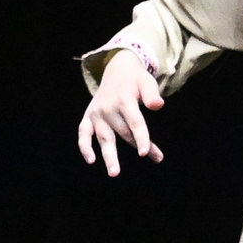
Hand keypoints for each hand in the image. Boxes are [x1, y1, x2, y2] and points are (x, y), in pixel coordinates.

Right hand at [76, 49, 165, 175]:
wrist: (117, 69)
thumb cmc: (136, 80)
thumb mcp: (147, 81)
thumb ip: (152, 94)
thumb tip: (158, 105)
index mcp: (124, 99)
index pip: (134, 122)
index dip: (141, 138)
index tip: (145, 153)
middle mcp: (108, 108)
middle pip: (124, 133)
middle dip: (139, 146)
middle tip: (157, 158)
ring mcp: (96, 114)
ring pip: (105, 138)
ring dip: (109, 156)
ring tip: (115, 173)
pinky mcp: (88, 117)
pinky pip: (83, 134)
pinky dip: (84, 147)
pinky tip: (91, 160)